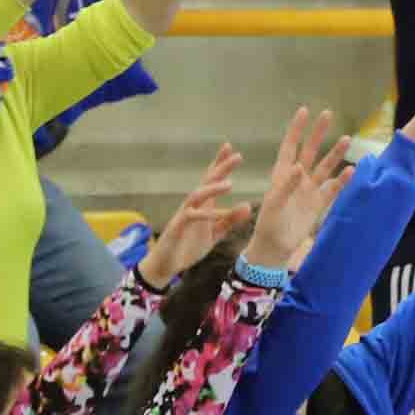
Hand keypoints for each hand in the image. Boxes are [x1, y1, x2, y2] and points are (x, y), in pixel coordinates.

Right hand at [142, 145, 248, 287]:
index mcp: (203, 205)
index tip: (232, 149)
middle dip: (221, 167)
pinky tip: (218, 212)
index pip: (212, 180)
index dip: (221, 164)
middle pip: (207, 181)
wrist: (166, 265)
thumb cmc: (188, 247)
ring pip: (198, 195)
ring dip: (213, 189)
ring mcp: (184, 215)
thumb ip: (230, 220)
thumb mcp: (214, 234)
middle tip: (238, 156)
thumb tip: (248, 206)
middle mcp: (193, 205)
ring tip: (230, 183)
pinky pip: (191, 217)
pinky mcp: (177, 227)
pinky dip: (205, 215)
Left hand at [243, 107, 350, 269]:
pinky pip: (333, 188)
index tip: (304, 111)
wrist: (275, 247)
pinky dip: (342, 180)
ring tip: (347, 139)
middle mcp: (297, 178)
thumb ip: (287, 185)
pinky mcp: (319, 204)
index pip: (289, 146)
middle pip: (310, 151)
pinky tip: (351, 170)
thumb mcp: (274, 204)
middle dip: (318, 133)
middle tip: (328, 114)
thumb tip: (300, 167)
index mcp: (282, 174)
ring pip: (324, 167)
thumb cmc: (268, 224)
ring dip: (335, 153)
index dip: (296, 129)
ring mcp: (309, 190)